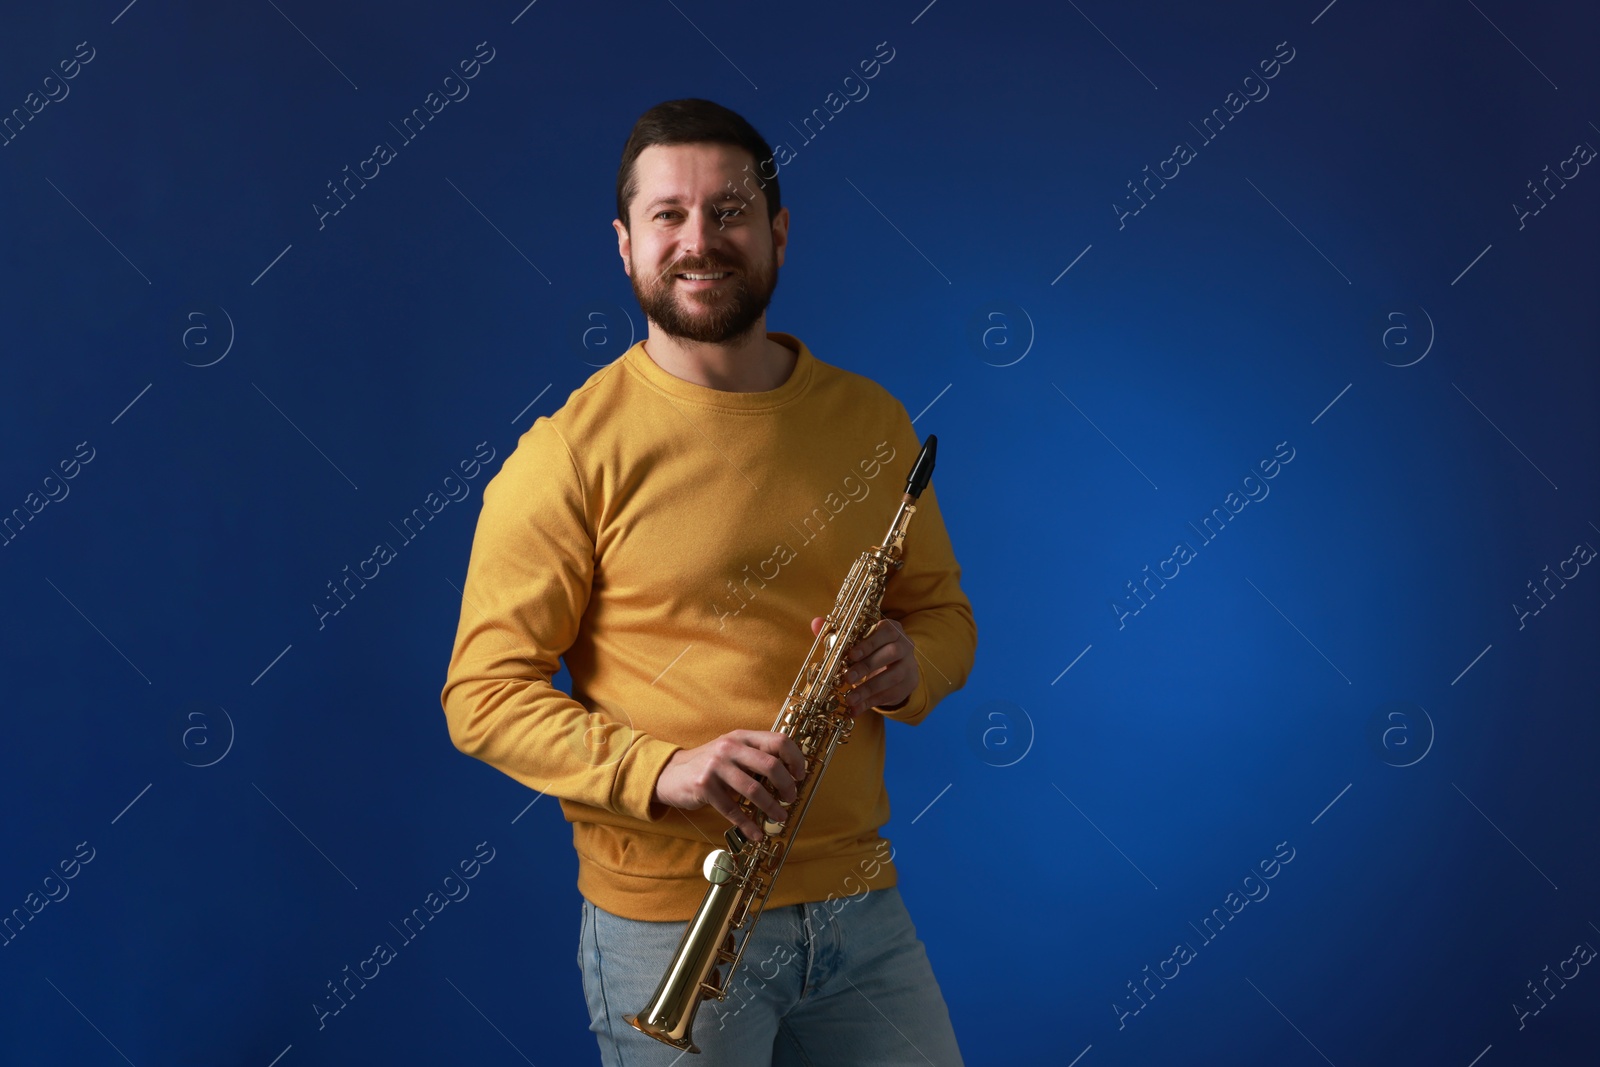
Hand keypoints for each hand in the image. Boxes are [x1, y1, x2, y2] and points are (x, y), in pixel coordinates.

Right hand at [654, 730, 806, 840]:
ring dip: (771, 808)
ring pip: (754, 789)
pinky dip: (748, 825)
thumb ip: (755, 756)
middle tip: (791, 798)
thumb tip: (790, 774)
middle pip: (771, 765)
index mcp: (741, 736)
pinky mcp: (704, 787)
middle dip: (787, 786)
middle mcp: (729, 747)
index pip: (778, 740)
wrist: (671, 773)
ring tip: (779, 818)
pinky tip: (756, 834)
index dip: (795, 759)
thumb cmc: (709, 765)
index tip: (800, 775)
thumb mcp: (731, 751)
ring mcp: (716, 766)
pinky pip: (733, 810)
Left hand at [810, 616, 919, 715]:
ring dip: (869, 689)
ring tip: (850, 699)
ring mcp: (909, 665)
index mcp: (892, 629)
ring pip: (892, 677)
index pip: (885, 631)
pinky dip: (872, 702)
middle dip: (867, 666)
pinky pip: (891, 694)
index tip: (851, 654)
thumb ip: (838, 632)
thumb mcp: (858, 640)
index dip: (869, 643)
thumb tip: (816, 623)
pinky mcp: (909, 684)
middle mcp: (905, 645)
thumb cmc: (873, 649)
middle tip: (847, 678)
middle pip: (890, 654)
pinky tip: (856, 709)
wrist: (897, 666)